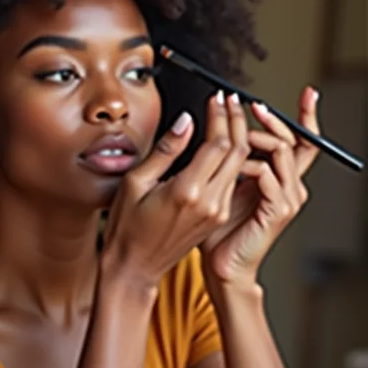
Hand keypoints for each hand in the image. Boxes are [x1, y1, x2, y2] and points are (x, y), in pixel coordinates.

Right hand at [101, 91, 249, 293]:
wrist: (134, 268)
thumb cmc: (127, 228)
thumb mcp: (136, 182)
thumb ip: (166, 150)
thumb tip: (186, 121)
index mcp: (187, 192)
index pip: (217, 144)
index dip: (221, 116)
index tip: (218, 98)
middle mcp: (209, 203)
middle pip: (237, 152)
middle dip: (237, 122)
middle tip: (231, 101)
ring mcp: (217, 213)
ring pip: (240, 167)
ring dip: (240, 139)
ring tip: (232, 117)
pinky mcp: (218, 218)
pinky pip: (233, 182)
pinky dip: (235, 160)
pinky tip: (228, 146)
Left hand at [200, 86, 320, 285]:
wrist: (220, 265)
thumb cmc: (218, 228)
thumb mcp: (223, 182)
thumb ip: (230, 157)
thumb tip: (225, 124)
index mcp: (279, 177)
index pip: (301, 140)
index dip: (306, 116)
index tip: (308, 92)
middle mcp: (289, 185)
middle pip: (294, 140)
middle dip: (273, 119)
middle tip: (251, 104)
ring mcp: (286, 198)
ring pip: (282, 152)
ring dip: (257, 137)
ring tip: (235, 136)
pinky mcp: (277, 211)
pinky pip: (267, 175)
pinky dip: (249, 164)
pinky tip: (232, 166)